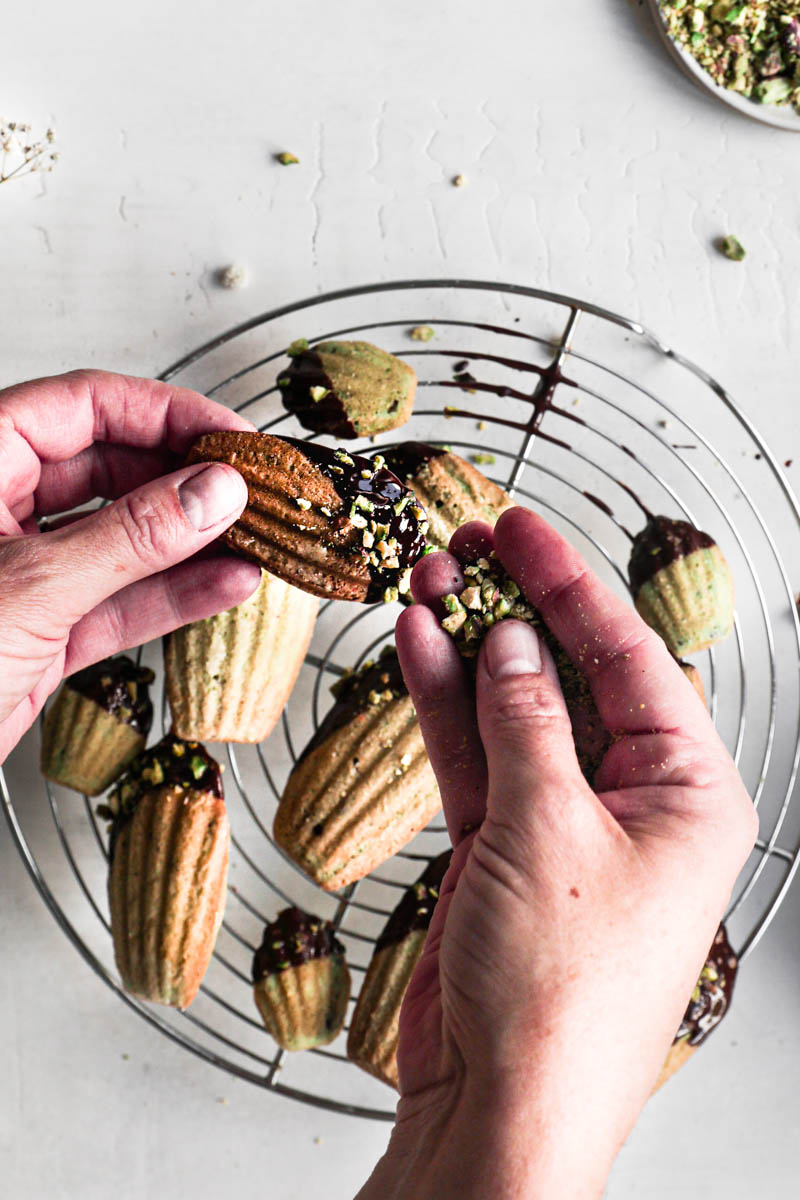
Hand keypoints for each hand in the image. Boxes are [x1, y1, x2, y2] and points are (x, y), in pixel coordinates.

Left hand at [0, 369, 261, 762]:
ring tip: (256, 537)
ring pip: (125, 539)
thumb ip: (129, 538)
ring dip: (194, 542)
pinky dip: (175, 596)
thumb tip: (210, 492)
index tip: (231, 434)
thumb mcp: (28, 587)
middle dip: (189, 481)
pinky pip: (122, 600)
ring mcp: (26, 572)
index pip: (83, 405)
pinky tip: (227, 584)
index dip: (165, 412)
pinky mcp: (45, 631)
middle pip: (113, 469)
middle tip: (254, 491)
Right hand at [359, 508, 756, 1199]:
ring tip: (424, 579)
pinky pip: (475, 754)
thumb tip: (513, 639)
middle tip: (464, 543)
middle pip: (571, 674)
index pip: (631, 658)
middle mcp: (634, 800)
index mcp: (689, 792)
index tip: (522, 526)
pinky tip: (414, 644)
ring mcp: (563, 821)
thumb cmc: (558, 989)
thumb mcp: (548, 828)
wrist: (499, 1107)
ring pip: (514, 708)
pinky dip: (443, 701)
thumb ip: (526, 722)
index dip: (573, 585)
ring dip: (469, 647)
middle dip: (516, 608)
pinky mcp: (504, 847)